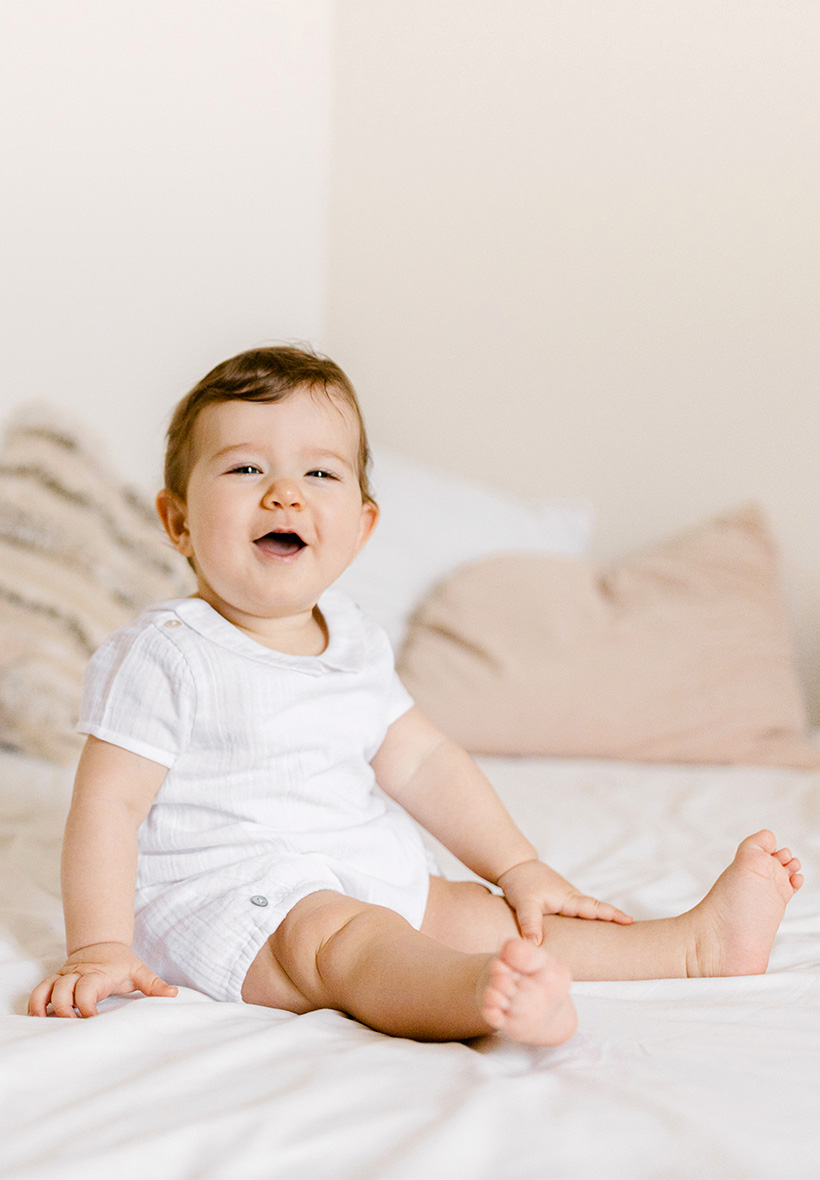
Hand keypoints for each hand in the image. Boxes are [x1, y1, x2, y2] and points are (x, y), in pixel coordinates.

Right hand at [27, 942, 177, 1017]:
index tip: (91, 1021)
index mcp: (98, 974)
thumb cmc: (121, 963)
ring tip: (47, 1026)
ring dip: (43, 1008)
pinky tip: (36, 1020)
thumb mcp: (139, 971)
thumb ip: (154, 984)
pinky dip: (34, 1005)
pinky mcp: (54, 981)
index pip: (86, 989)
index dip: (85, 1006)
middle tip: (70, 1027)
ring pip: (45, 990)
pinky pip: (38, 991)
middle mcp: (77, 975)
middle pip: (61, 990)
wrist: (102, 944)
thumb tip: (173, 994)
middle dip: (62, 1009)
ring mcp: (64, 977)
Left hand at [497, 860, 632, 943]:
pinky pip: (579, 912)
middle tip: (635, 930)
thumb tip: (535, 946)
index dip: (611, 915)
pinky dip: (590, 919)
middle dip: (615, 918)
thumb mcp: (524, 904)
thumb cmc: (521, 883)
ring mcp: (567, 899)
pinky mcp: (561, 901)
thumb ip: (530, 924)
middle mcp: (572, 898)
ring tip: (621, 934)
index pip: (594, 908)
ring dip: (603, 919)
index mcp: (568, 898)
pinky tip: (593, 931)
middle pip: (597, 909)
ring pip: (589, 911)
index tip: (629, 921)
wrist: (515, 866)